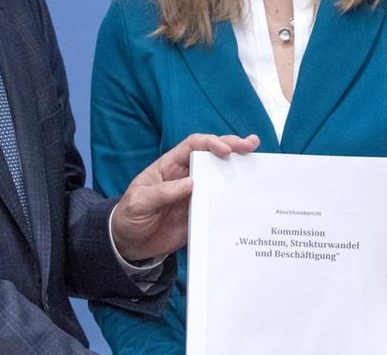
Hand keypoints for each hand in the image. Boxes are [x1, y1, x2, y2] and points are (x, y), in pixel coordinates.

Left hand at [111, 133, 259, 261]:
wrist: (129, 245)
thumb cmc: (129, 217)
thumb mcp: (139, 202)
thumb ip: (162, 193)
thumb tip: (191, 183)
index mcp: (169, 166)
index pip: (193, 146)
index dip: (210, 143)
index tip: (225, 150)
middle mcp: (186, 176)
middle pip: (212, 156)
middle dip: (232, 147)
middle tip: (251, 145)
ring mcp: (195, 195)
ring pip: (220, 177)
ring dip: (237, 170)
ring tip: (257, 164)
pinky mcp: (200, 214)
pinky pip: (219, 204)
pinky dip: (233, 200)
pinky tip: (248, 197)